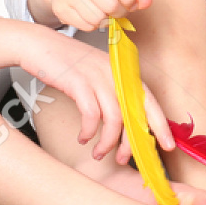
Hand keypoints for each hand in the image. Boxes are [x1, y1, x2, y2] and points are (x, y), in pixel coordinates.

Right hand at [19, 26, 172, 161]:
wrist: (37, 44)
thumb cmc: (66, 64)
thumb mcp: (96, 74)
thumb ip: (111, 93)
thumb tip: (124, 124)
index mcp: (122, 72)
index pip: (149, 100)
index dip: (161, 124)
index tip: (167, 145)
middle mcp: (115, 73)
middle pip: (136, 112)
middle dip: (135, 141)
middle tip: (125, 159)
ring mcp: (98, 77)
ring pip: (114, 119)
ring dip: (107, 142)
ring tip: (98, 153)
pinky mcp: (79, 82)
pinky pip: (91, 115)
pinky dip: (88, 132)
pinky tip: (82, 138)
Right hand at [50, 0, 152, 31]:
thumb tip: (147, 2)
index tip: (131, 3)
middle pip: (110, 5)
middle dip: (120, 12)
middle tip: (119, 10)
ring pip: (98, 18)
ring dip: (106, 20)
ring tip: (105, 12)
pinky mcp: (60, 8)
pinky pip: (86, 25)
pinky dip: (94, 25)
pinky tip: (92, 14)